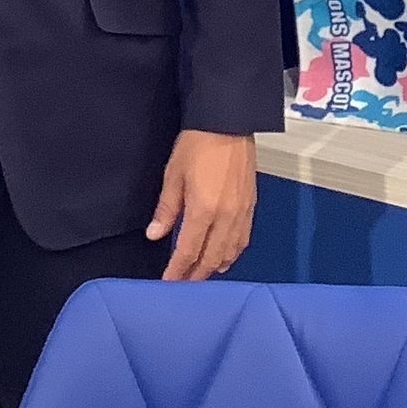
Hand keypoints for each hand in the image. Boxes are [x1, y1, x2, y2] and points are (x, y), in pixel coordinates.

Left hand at [149, 131, 256, 280]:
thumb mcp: (173, 175)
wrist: (228, 123)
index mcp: (204, 210)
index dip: (178, 271)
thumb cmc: (199, 144)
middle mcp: (226, 217)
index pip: (189, 252)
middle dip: (196, 275)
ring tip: (200, 274)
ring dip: (214, 267)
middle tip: (183, 284)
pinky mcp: (251, 207)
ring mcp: (242, 213)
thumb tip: (155, 234)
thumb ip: (166, 210)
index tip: (169, 282)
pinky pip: (242, 240)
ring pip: (230, 253)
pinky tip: (224, 256)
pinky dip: (232, 253)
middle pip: (211, 259)